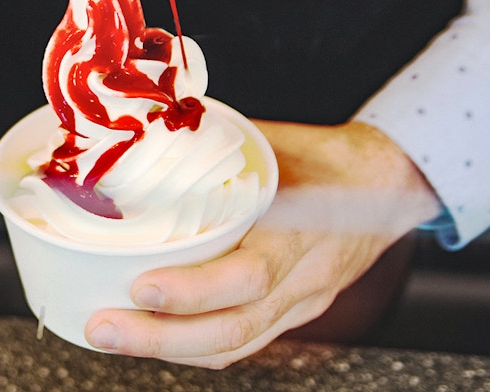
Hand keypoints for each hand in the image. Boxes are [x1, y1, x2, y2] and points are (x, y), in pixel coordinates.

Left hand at [83, 120, 442, 368]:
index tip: (139, 285)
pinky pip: (244, 342)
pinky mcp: (294, 313)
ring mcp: (302, 304)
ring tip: (112, 336)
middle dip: (158, 338)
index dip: (192, 290)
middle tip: (101, 327)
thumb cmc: (327, 159)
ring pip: (235, 345)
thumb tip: (145, 141)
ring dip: (167, 349)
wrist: (388, 184)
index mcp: (304, 233)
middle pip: (232, 329)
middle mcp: (305, 280)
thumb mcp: (274, 145)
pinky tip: (153, 336)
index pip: (249, 276)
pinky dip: (193, 344)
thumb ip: (217, 152)